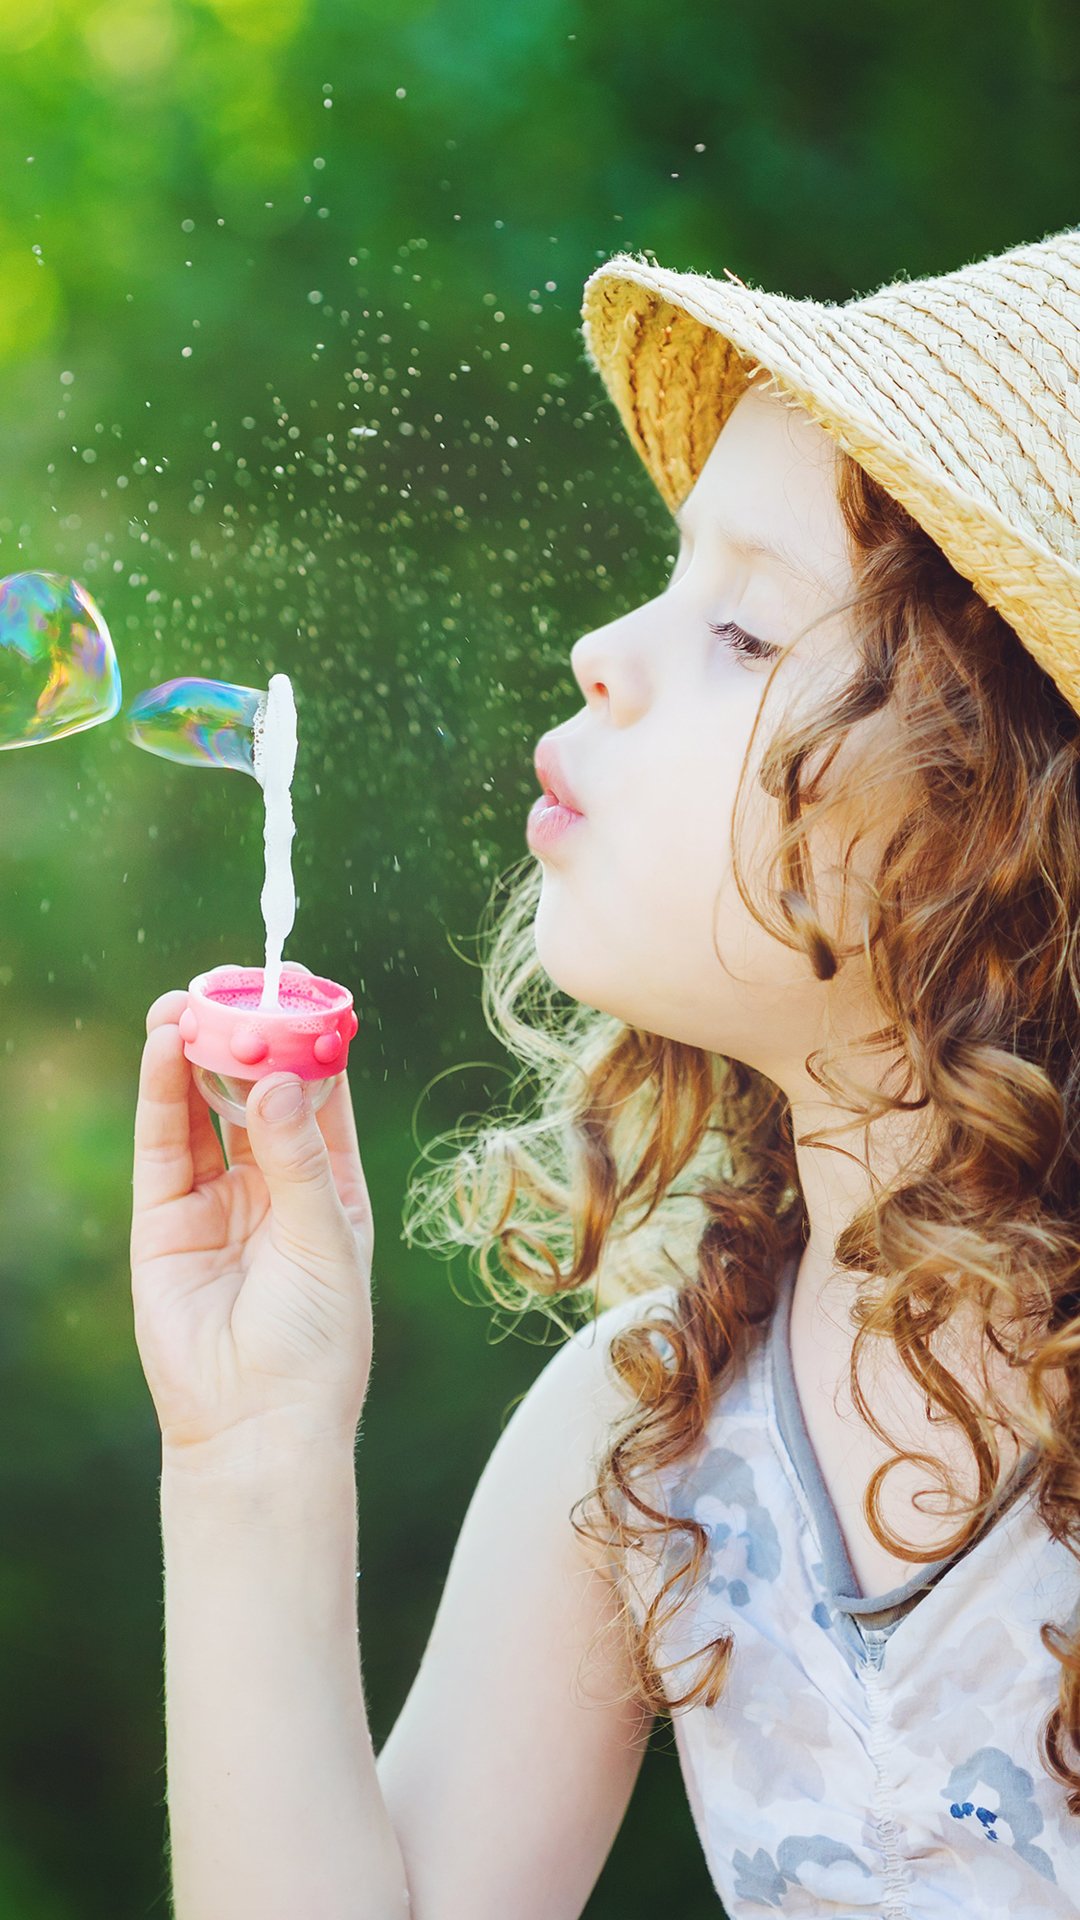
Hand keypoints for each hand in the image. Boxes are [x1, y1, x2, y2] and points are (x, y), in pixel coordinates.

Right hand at [131, 991, 373, 1462]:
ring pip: (202, 1108)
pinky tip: (163, 1046)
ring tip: (187, 1001)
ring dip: (193, 1054)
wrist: (259, 1425)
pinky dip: (160, 1092)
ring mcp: (216, 1200)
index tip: (300, 987)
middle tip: (231, 983)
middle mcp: (272, 1184)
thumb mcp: (325, 1237)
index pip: (318, 1095)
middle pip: (253, 1091)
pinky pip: (164, 1143)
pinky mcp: (165, 1220)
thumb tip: (276, 1079)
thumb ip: (297, 1158)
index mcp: (330, 1185)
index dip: (307, 1040)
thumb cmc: (317, 1341)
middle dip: (243, 1038)